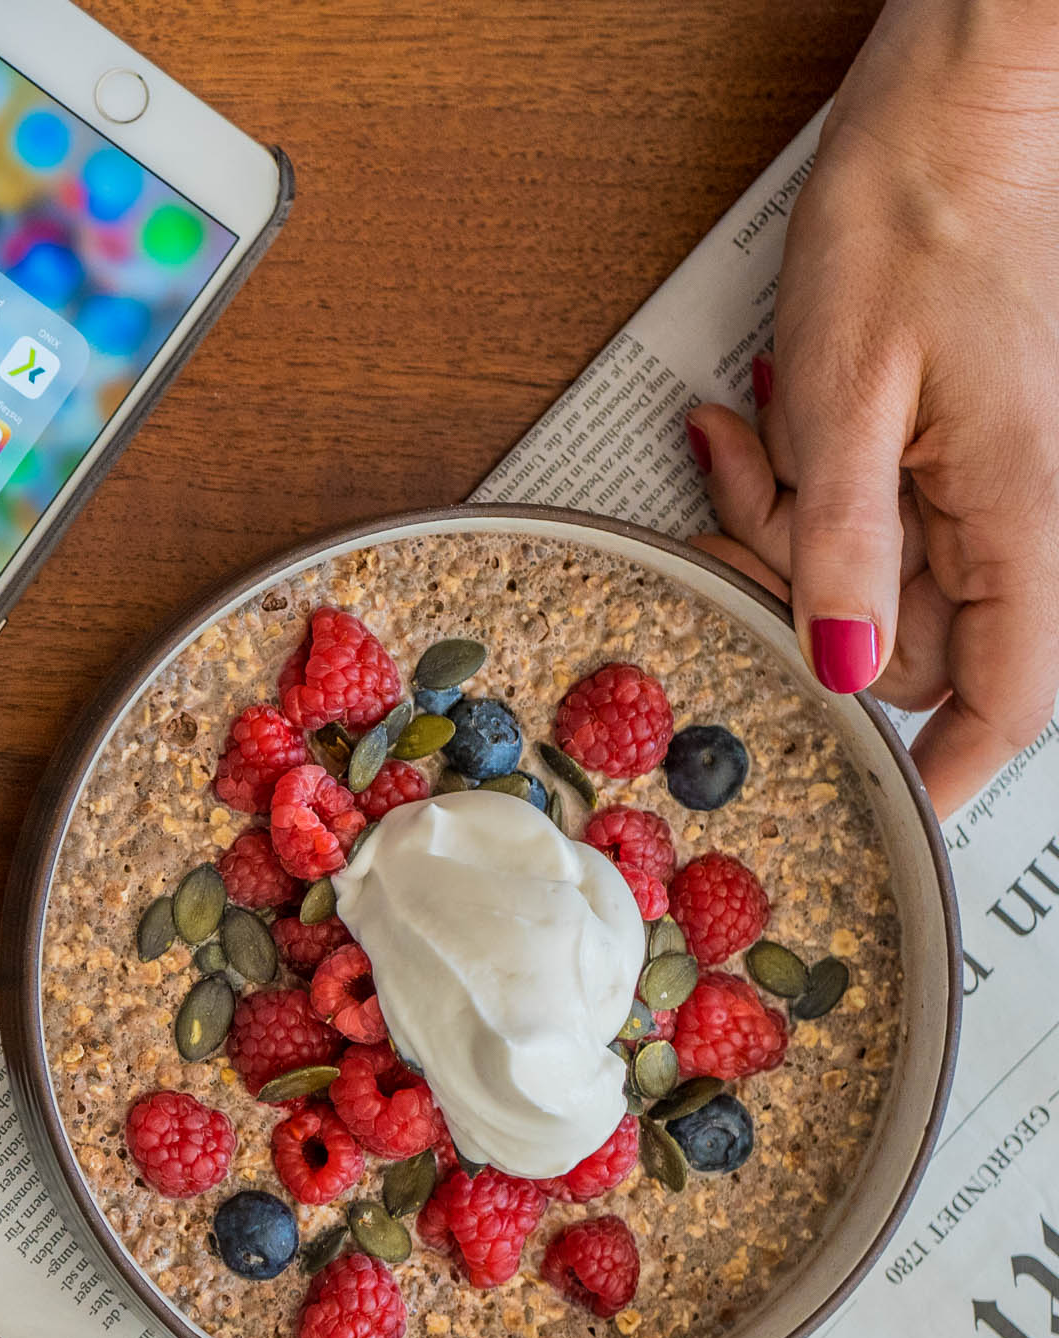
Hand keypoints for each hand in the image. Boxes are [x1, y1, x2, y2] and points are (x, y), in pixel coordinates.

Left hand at [687, 0, 1058, 816]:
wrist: (951, 106)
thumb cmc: (923, 213)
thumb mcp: (852, 395)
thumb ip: (846, 545)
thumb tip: (842, 667)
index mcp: (1019, 511)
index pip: (1008, 690)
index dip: (952, 767)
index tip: (891, 810)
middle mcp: (1010, 508)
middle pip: (901, 639)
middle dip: (801, 604)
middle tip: (739, 527)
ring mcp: (974, 479)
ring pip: (862, 579)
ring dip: (781, 538)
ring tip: (745, 446)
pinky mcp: (935, 447)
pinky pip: (855, 514)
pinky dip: (793, 492)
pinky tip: (757, 430)